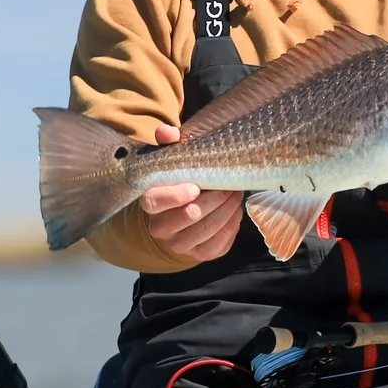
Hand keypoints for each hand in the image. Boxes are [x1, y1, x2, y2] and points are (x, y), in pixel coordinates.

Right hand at [141, 125, 244, 260]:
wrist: (180, 213)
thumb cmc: (178, 181)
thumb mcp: (171, 160)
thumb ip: (168, 143)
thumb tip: (168, 132)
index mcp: (150, 203)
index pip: (155, 202)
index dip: (175, 196)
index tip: (195, 186)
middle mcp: (161, 228)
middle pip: (189, 216)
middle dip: (214, 199)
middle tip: (230, 185)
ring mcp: (179, 244)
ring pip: (206, 231)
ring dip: (227, 211)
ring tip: (236, 195)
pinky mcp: (199, 254)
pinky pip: (218, 244)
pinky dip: (231, 226)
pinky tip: (236, 212)